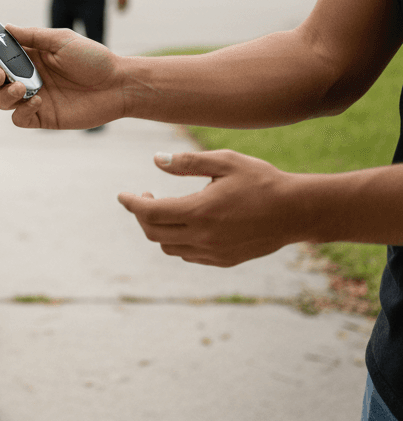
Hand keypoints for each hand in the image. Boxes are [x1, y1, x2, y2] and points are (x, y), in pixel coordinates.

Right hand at [0, 24, 124, 128]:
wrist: (118, 85)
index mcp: (29, 57)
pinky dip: (22, 110)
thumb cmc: (94, 59)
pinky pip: (19, 119)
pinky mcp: (42, 117)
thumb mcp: (62, 40)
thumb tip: (6, 27)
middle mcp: (26, 77)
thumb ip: (33, 36)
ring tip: (20, 88)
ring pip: (1, 101)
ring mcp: (32, 98)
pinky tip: (39, 101)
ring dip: (4, 94)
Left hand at [118, 150, 303, 266]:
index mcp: (200, 211)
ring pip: (169, 247)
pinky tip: (185, 223)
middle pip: (153, 232)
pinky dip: (177, 241)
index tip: (122, 195)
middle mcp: (203, 236)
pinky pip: (188, 255)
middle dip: (141, 215)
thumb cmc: (262, 180)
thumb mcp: (226, 161)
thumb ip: (187, 162)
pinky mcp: (224, 260)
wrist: (298, 211)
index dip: (130, 203)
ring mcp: (213, 252)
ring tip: (165, 207)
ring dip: (158, 229)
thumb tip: (155, 160)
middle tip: (146, 196)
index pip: (149, 213)